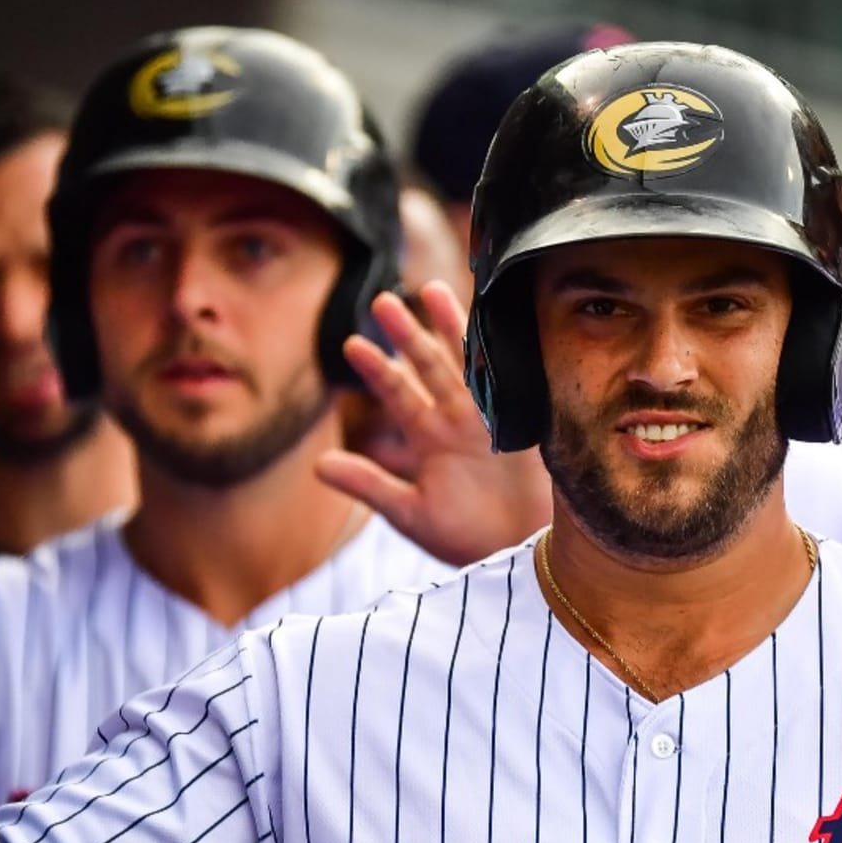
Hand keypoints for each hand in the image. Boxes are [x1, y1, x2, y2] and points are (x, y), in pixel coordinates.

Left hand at [316, 282, 552, 565]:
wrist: (522, 553)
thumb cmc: (467, 538)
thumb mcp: (410, 513)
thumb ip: (369, 485)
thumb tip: (317, 466)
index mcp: (430, 440)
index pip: (398, 394)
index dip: (376, 370)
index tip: (350, 345)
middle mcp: (459, 421)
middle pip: (430, 366)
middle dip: (408, 335)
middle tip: (382, 301)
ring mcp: (493, 418)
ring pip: (468, 363)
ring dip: (451, 328)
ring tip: (432, 289)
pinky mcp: (525, 423)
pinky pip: (511, 379)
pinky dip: (501, 351)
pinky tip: (492, 318)